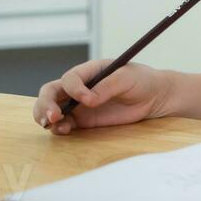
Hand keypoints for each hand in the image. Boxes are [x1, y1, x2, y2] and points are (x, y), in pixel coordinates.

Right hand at [33, 60, 168, 134]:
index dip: (74, 89)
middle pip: (51, 92)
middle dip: (46, 103)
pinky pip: (63, 123)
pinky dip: (58, 127)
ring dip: (45, 115)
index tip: (87, 99)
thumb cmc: (143, 81)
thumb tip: (87, 101)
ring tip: (53, 124)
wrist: (154, 99)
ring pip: (51, 108)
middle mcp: (80, 86)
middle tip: (53, 116)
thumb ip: (107, 87)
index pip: (70, 78)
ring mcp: (79, 104)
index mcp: (89, 71)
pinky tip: (63, 130)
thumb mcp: (127, 78)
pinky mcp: (83, 120)